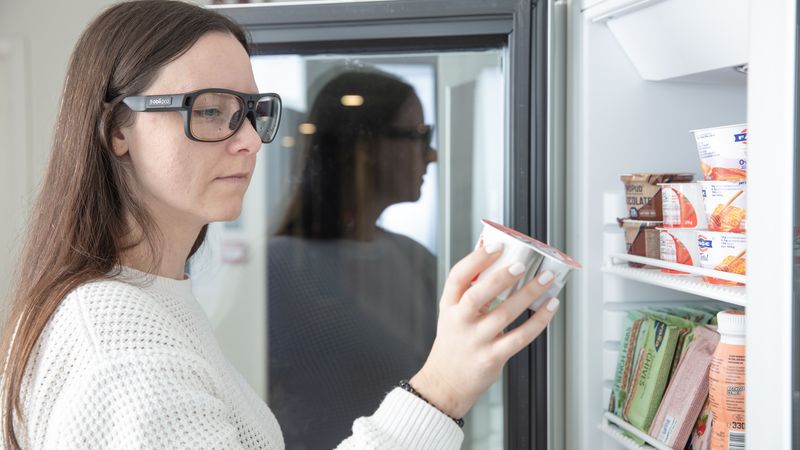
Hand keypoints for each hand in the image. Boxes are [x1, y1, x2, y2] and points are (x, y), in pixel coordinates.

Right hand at [409, 243, 559, 418]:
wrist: (446, 383)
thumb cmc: (454, 343)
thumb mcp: (452, 314)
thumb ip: (471, 292)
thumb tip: (502, 264)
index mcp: (449, 305)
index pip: (458, 277)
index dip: (477, 259)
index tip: (497, 247)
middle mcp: (461, 322)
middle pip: (479, 295)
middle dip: (501, 278)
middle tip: (521, 264)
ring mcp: (476, 340)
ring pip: (504, 314)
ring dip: (528, 295)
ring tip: (546, 280)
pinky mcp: (492, 357)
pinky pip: (520, 337)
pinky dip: (538, 321)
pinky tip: (549, 307)